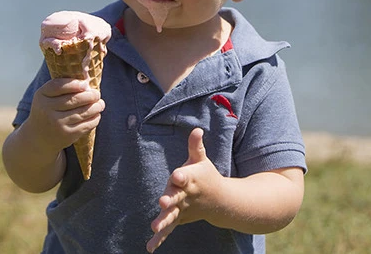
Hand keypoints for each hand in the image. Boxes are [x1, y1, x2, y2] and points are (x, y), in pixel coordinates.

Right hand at [27, 77, 103, 154]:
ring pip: (82, 112)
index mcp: (41, 96)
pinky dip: (94, 119)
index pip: (58, 86)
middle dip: (90, 96)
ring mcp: (57, 124)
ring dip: (96, 107)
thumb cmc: (47, 110)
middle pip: (74, 100)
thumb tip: (87, 83)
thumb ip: (62, 87)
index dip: (74, 84)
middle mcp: (47, 110)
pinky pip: (85, 125)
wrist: (38, 137)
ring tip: (100, 104)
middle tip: (97, 94)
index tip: (85, 84)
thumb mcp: (46, 97)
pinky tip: (96, 115)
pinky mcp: (67, 135)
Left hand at [147, 128, 222, 252]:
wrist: (220, 201)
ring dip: (163, 222)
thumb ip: (196, 146)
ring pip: (172, 216)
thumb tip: (196, 129)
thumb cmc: (205, 176)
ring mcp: (183, 209)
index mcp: (191, 179)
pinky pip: (169, 229)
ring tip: (154, 228)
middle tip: (163, 202)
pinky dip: (160, 238)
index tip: (176, 174)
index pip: (185, 176)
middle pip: (177, 197)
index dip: (181, 175)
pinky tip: (150, 248)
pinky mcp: (179, 219)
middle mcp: (186, 195)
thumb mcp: (201, 160)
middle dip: (170, 199)